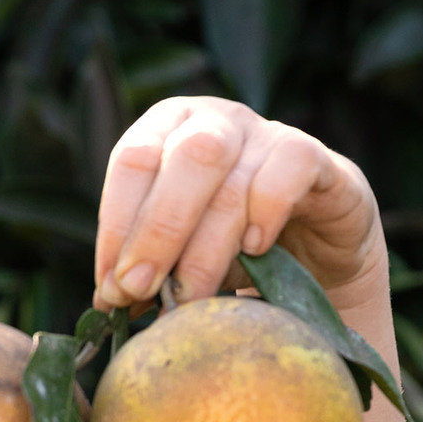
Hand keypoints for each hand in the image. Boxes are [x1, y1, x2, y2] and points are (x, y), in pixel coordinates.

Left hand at [91, 98, 382, 311]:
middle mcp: (214, 120)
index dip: (117, 225)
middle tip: (139, 291)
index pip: (131, 162)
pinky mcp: (315, 156)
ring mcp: (267, 132)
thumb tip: (108, 301)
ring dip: (204, 248)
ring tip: (190, 298)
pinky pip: (290, 167)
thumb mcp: (180, 255)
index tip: (111, 286)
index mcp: (167, 130)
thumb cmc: (230, 247)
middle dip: (155, 232)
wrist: (315, 249)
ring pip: (231, 177)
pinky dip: (267, 210)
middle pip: (182, 160)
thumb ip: (147, 268)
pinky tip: (253, 250)